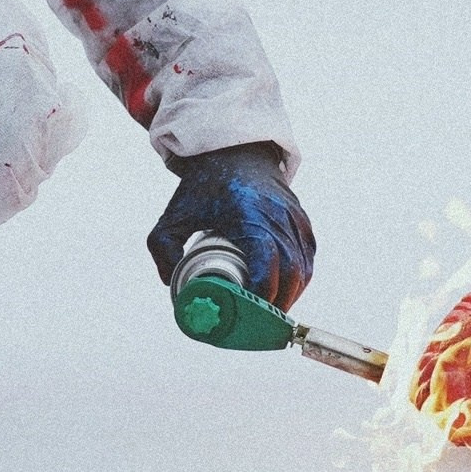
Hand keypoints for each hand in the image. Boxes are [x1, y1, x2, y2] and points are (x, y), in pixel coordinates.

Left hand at [147, 142, 315, 310]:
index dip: (260, 298)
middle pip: (290, 275)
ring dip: (289, 294)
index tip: (246, 315)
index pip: (266, 268)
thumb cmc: (203, 185)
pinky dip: (299, 277)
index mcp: (249, 216)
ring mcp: (294, 217)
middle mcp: (278, 217)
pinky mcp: (301, 218)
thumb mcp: (174, 214)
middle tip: (257, 322)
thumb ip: (162, 248)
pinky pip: (307, 256)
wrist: (234, 149)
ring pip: (303, 269)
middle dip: (276, 305)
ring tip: (268, 310)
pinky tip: (284, 290)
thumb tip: (170, 284)